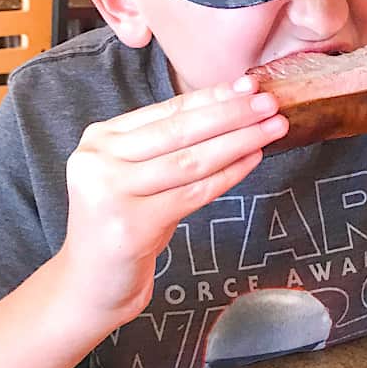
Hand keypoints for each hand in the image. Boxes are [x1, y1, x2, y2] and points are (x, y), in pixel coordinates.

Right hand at [60, 77, 287, 323]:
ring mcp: (111, 192)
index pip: (167, 111)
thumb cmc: (126, 224)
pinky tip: (253, 159)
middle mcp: (99, 159)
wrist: (93, 283)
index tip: (249, 85)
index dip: (212, 97)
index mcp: (100, 138)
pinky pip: (193, 193)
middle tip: (270, 101)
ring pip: (190, 160)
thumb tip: (233, 109)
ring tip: (273, 127)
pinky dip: (229, 175)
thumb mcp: (138, 176)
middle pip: (180, 130)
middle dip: (232, 113)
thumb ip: (168, 146)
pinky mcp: (131, 225)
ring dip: (239, 140)